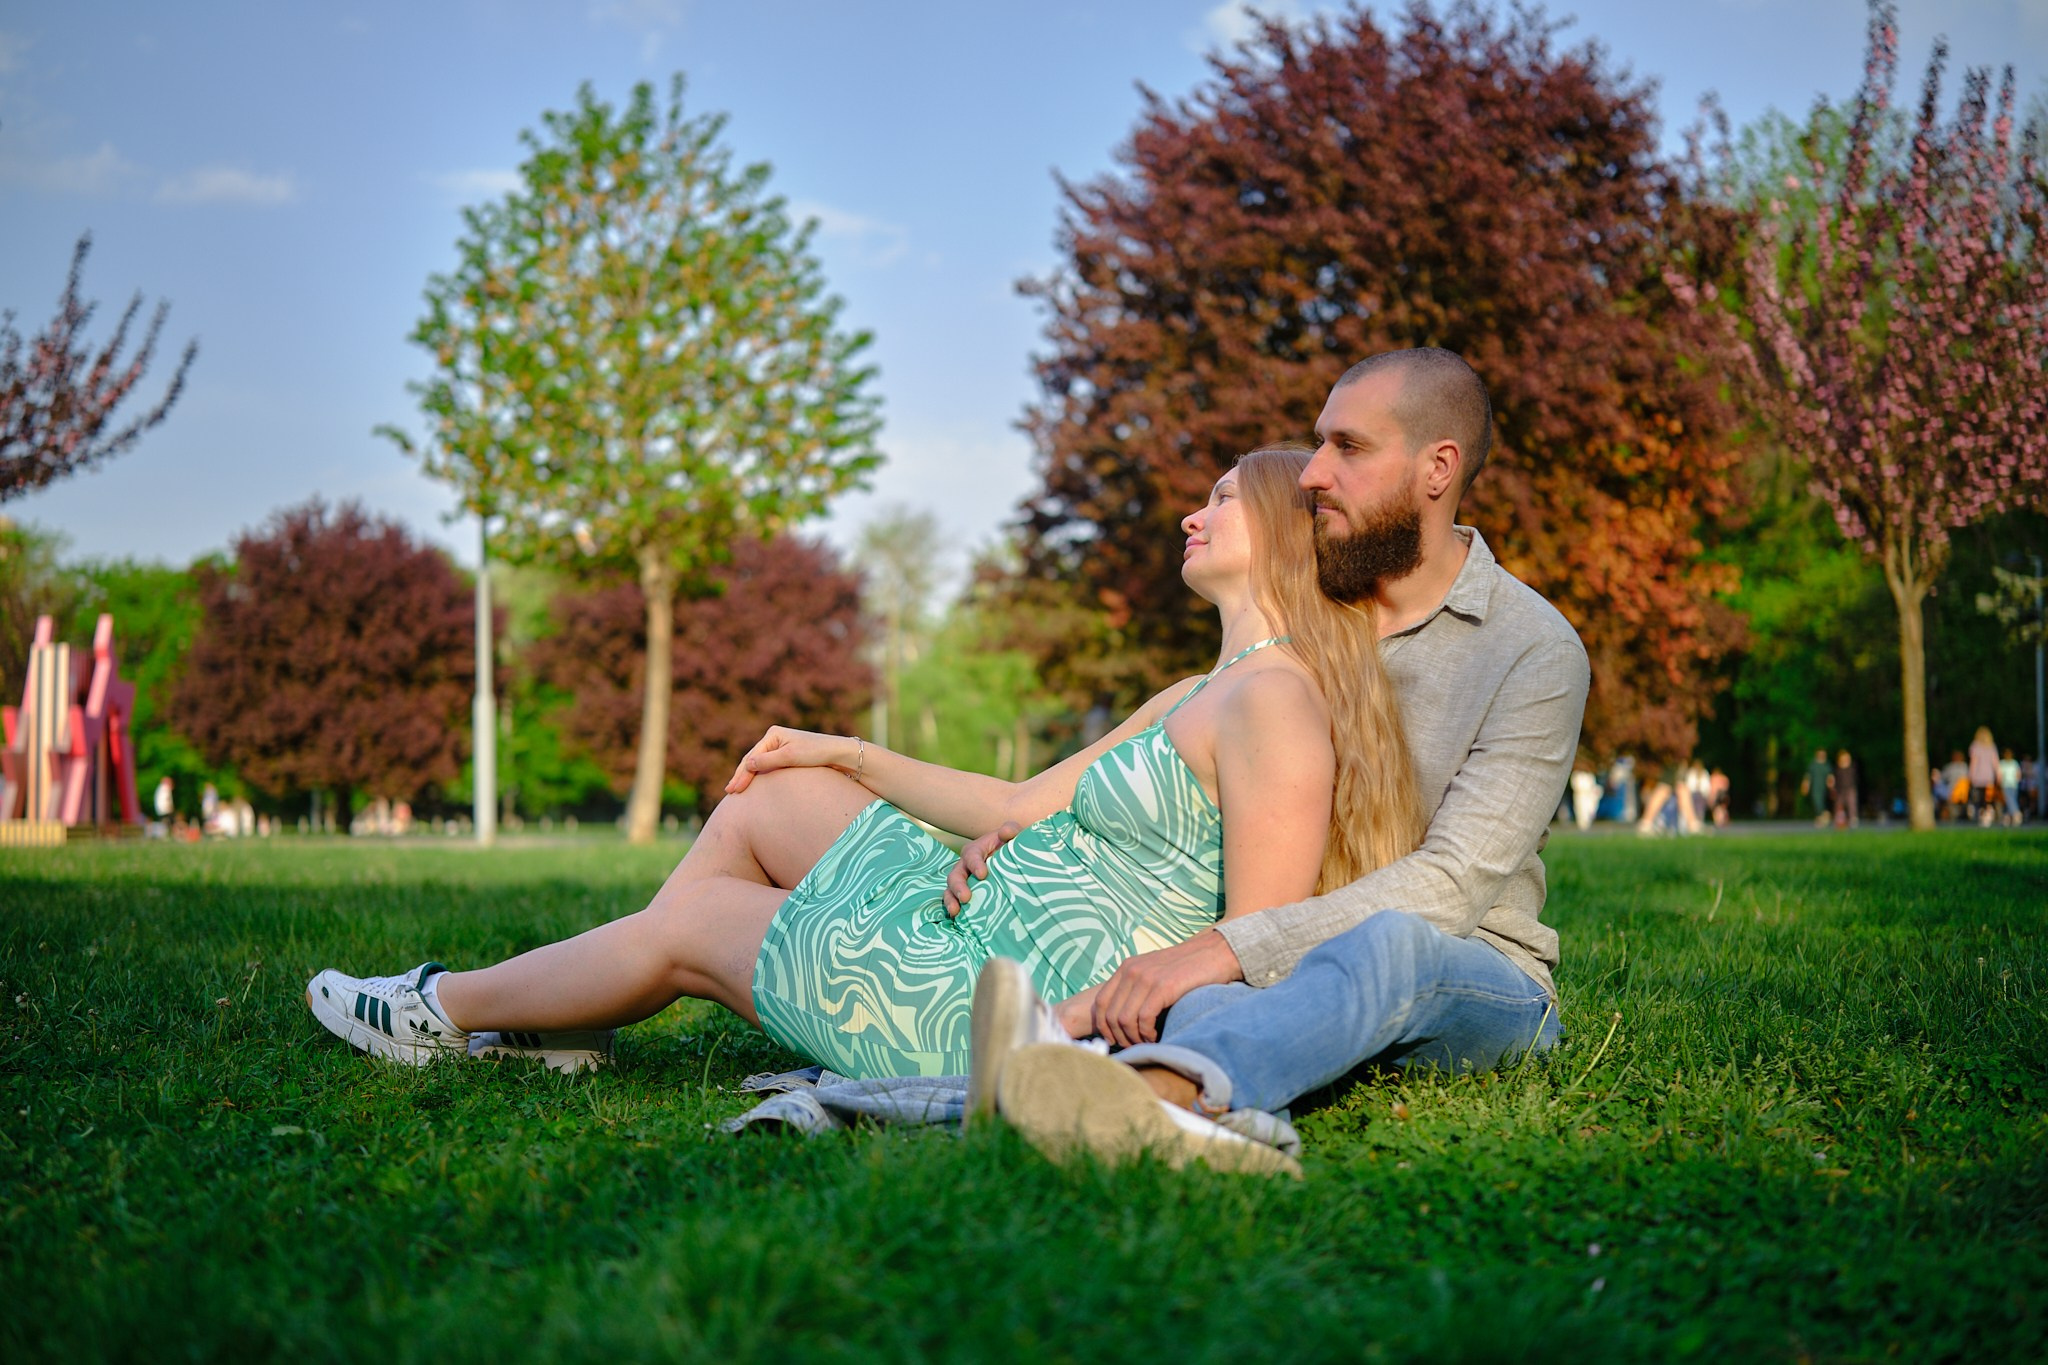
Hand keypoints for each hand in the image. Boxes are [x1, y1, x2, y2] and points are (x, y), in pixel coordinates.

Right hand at [725, 726, 858, 794]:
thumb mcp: (790, 757)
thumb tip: (747, 764)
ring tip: (736, 790)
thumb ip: (768, 761)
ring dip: (748, 777)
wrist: (839, 754)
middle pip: (753, 759)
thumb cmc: (816, 753)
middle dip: (741, 776)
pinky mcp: (787, 756)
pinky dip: (760, 776)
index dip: (742, 774)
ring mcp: (781, 747)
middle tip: (729, 792)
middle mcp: (775, 738)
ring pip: (759, 764)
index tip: (734, 790)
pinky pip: (768, 767)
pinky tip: (754, 786)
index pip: (752, 757)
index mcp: (773, 734)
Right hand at [943, 821, 1020, 917]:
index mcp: (975, 851)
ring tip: (956, 911)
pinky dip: (954, 909)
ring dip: (951, 900)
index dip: (975, 864)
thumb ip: (1011, 830)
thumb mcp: (1014, 835)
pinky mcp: (967, 894)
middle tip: (966, 898)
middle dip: (958, 886)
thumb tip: (1005, 832)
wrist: (1012, 860)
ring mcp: (964, 882)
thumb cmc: (1011, 847)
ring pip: (950, 890)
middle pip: (955, 875)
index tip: (983, 875)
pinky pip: (955, 901)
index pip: (971, 856)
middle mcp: (965, 866)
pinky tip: (959, 919)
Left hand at [1091, 931, 1243, 1047]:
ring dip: (1133, 1038)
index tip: (1113, 1040)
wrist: (1214, 953)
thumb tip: (1120, 1021)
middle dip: (1119, 1037)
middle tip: (1133, 1047)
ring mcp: (1146, 977)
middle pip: (1110, 1014)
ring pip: (1124, 1019)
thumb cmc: (1186, 970)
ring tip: (1146, 1043)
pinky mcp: (1163, 986)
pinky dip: (1147, 1034)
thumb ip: (1136, 989)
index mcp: (1126, 967)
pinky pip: (1144, 1019)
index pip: (1100, 1002)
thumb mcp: (1153, 973)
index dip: (1103, 1026)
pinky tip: (1156, 1036)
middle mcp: (1131, 970)